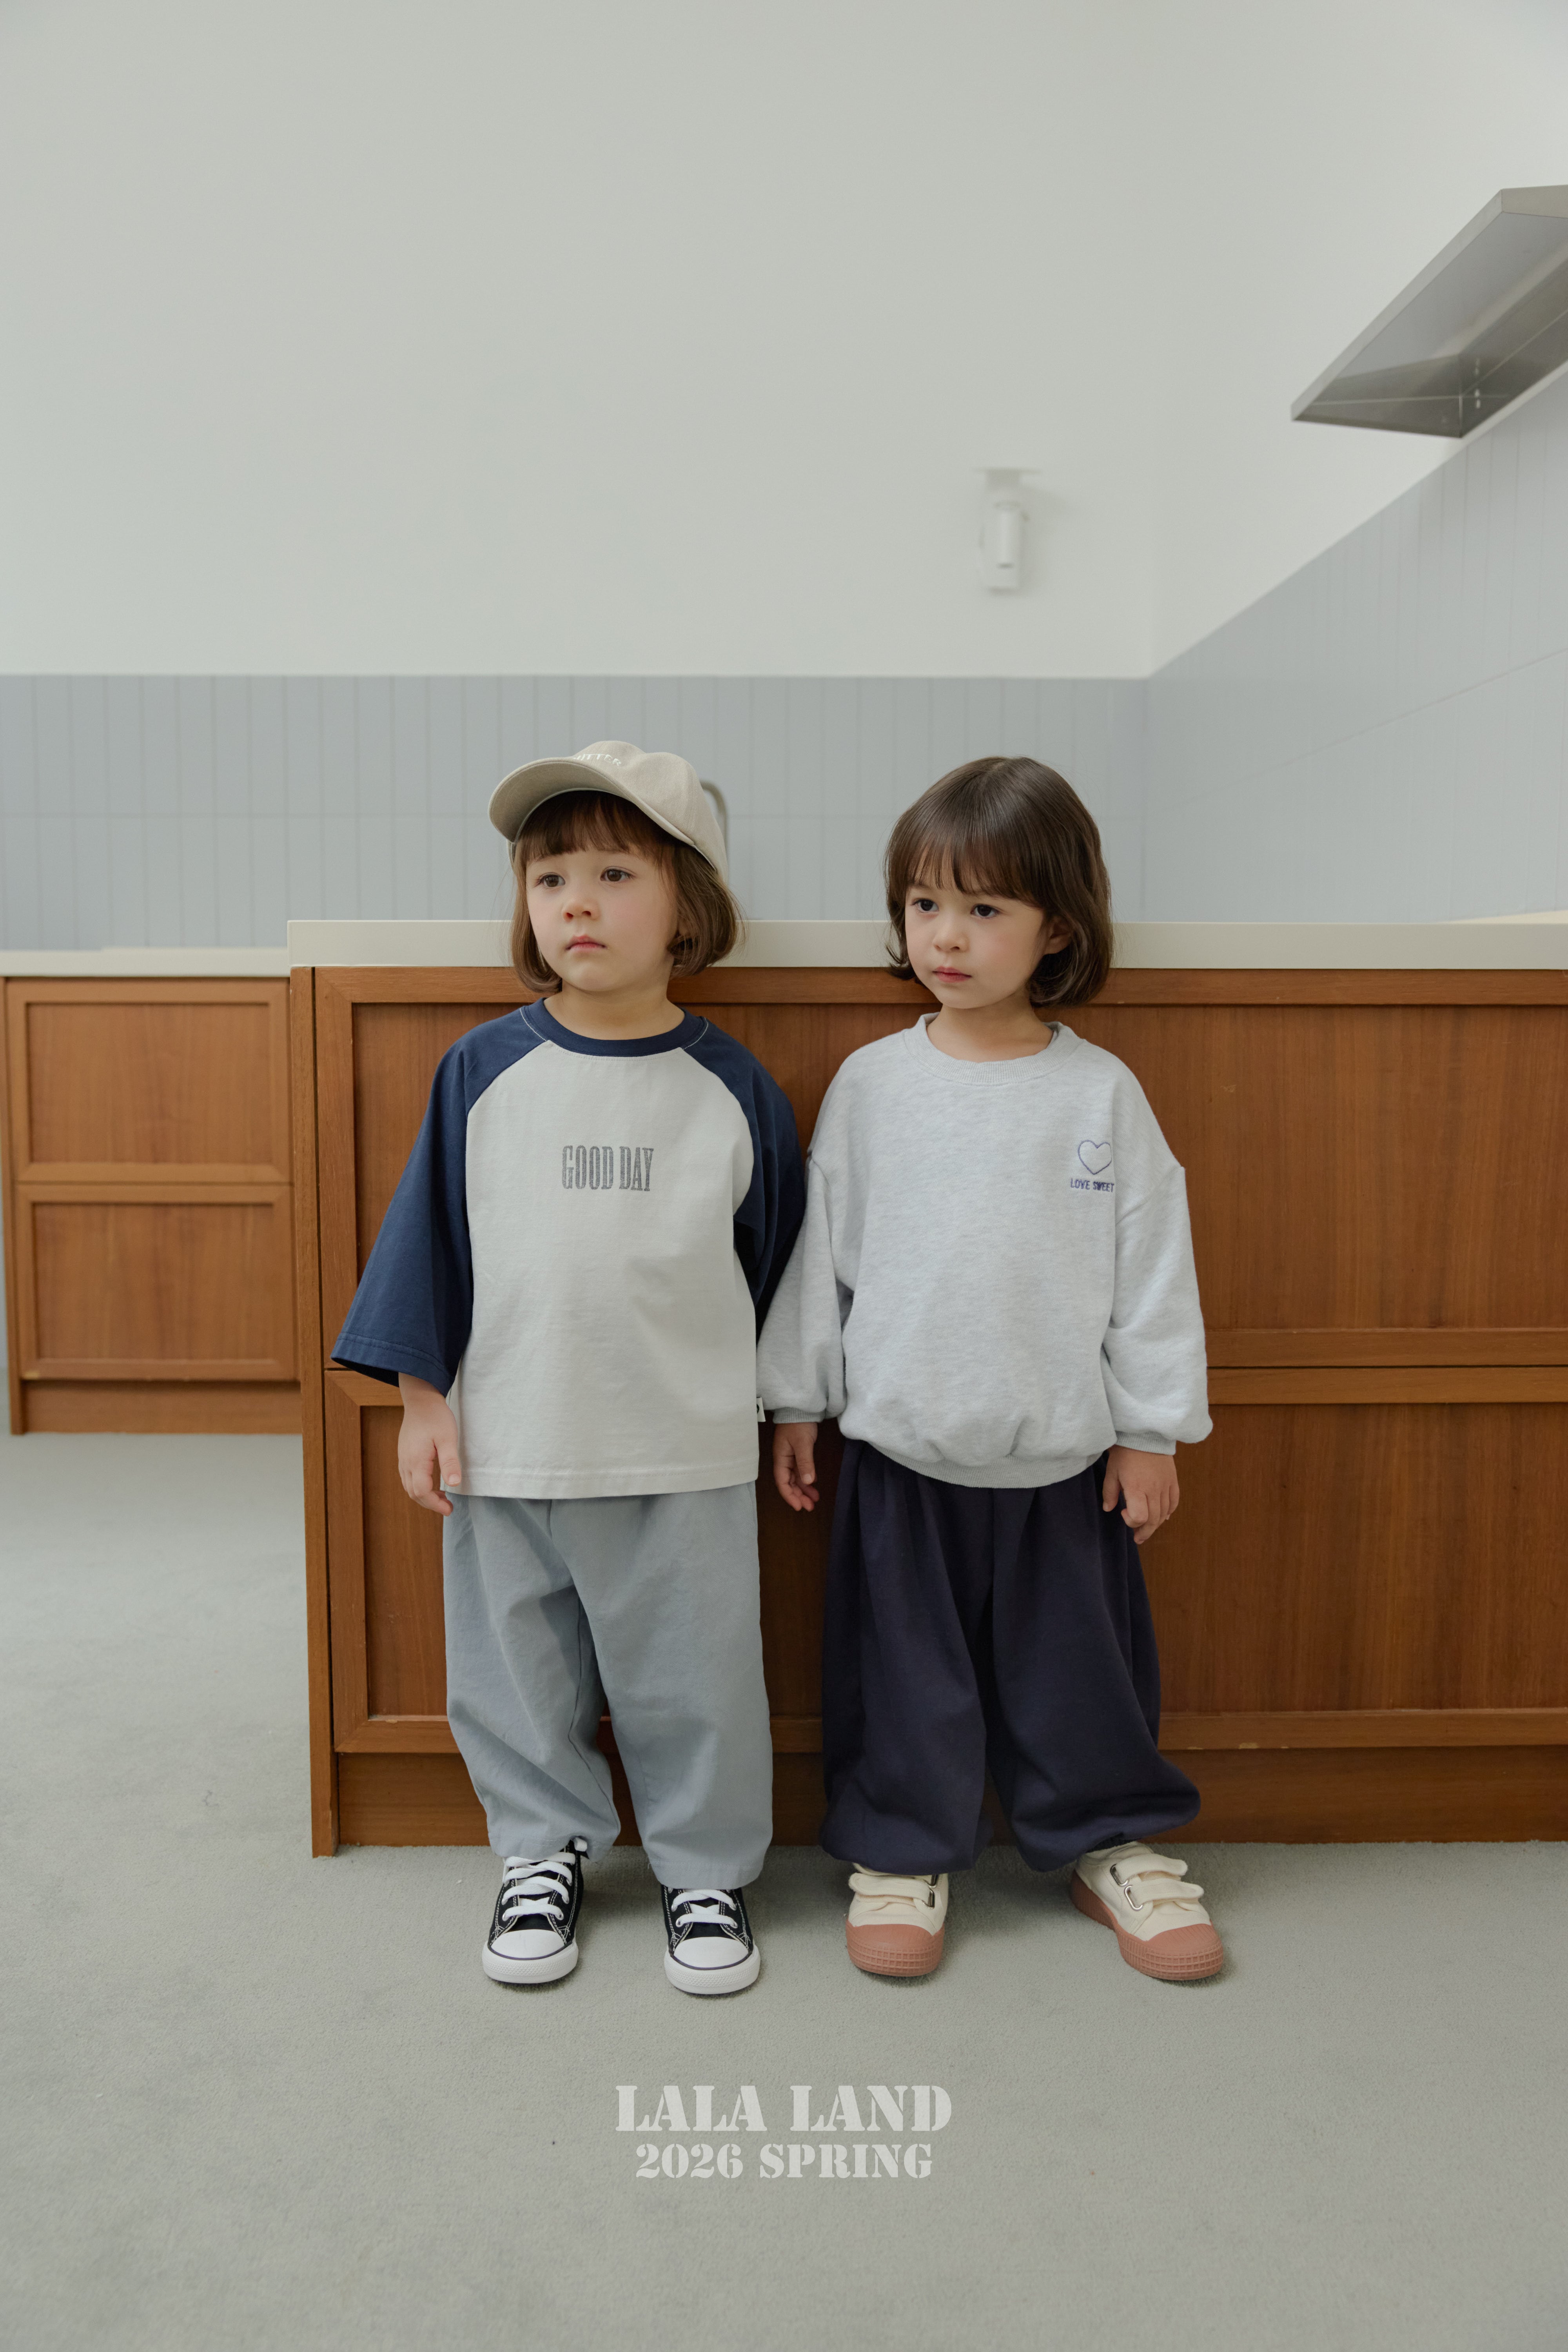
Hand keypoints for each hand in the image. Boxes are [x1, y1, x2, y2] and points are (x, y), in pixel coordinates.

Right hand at [397, 1375, 462, 1515]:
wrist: (420, 1400)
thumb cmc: (435, 1417)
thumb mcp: (448, 1438)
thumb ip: (450, 1462)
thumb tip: (454, 1485)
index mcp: (416, 1461)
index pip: (422, 1492)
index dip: (435, 1504)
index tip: (450, 1509)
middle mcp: (406, 1463)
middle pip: (414, 1493)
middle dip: (430, 1504)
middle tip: (448, 1507)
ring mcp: (403, 1459)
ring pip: (409, 1487)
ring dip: (424, 1496)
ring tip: (442, 1498)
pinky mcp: (404, 1455)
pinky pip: (408, 1478)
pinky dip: (419, 1487)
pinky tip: (433, 1483)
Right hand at [773, 1421, 819, 1512]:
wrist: (801, 1408)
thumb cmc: (798, 1424)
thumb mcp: (803, 1443)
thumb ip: (805, 1462)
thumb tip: (808, 1481)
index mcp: (781, 1459)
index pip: (782, 1482)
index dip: (790, 1496)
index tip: (799, 1507)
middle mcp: (784, 1460)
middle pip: (789, 1483)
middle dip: (798, 1496)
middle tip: (810, 1507)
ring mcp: (791, 1458)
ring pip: (796, 1479)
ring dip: (803, 1490)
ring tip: (814, 1501)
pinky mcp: (798, 1454)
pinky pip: (801, 1472)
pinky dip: (807, 1480)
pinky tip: (813, 1486)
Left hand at [1102, 1444, 1177, 1545]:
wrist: (1145, 1433)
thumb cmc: (1125, 1452)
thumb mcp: (1112, 1471)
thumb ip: (1110, 1492)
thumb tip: (1108, 1508)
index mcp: (1137, 1488)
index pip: (1139, 1516)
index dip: (1131, 1521)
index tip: (1123, 1513)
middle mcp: (1153, 1490)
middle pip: (1153, 1520)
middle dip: (1144, 1531)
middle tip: (1138, 1538)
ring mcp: (1165, 1485)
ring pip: (1164, 1513)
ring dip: (1155, 1525)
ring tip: (1147, 1530)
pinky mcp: (1172, 1480)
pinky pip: (1174, 1502)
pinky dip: (1169, 1512)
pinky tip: (1163, 1517)